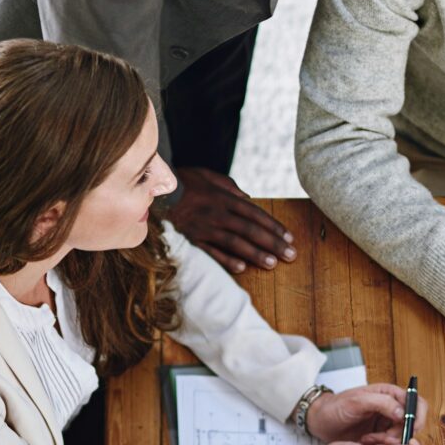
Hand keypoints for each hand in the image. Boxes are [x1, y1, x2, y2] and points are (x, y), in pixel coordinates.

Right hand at [168, 167, 295, 273]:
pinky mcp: (191, 239)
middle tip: (290, 256)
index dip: (274, 227)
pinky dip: (226, 260)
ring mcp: (204, 228)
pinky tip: (242, 268)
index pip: (255, 214)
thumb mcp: (208, 176)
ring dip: (255, 254)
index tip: (289, 238)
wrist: (153, 192)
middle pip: (250, 230)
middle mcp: (218, 213)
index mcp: (224, 198)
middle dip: (273, 243)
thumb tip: (248, 199)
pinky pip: (211, 252)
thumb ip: (229, 187)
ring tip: (272, 264)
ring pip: (235, 242)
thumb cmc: (183, 182)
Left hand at [304, 384, 427, 444]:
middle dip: (404, 433)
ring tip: (373, 442)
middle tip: (387, 440)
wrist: (320, 421)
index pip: (415, 402)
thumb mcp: (355, 401)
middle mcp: (390, 408)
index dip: (418, 416)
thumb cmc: (335, 407)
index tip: (412, 429)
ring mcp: (386, 423)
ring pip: (403, 435)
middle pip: (412, 422)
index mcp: (388, 394)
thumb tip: (402, 411)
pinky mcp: (380, 436)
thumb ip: (380, 402)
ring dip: (393, 443)